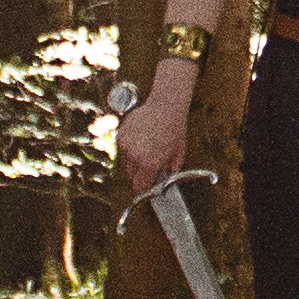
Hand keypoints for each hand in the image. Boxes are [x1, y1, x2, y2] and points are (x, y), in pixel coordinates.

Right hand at [112, 69, 194, 197]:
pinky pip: (124, 150)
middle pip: (132, 176)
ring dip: (135, 162)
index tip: (147, 191)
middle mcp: (135, 157)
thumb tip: (162, 183)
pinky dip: (131, 149)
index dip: (144, 191)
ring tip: (148, 149)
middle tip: (150, 167)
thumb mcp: (177, 155)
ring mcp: (126, 145)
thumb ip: (169, 172)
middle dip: (140, 175)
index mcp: (149, 164)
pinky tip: (142, 139)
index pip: (140, 187)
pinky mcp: (121, 135)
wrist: (165, 107)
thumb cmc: (174, 131)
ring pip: (127, 163)